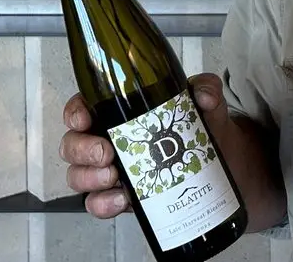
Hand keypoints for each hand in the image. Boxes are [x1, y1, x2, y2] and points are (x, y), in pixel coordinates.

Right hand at [60, 72, 228, 219]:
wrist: (220, 163)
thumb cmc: (200, 129)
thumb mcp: (205, 103)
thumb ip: (206, 89)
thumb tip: (203, 96)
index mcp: (120, 112)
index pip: (83, 107)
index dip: (75, 113)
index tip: (84, 119)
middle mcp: (107, 140)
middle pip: (73, 145)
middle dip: (82, 150)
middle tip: (106, 153)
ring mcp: (110, 171)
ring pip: (79, 176)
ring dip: (90, 178)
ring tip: (113, 177)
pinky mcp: (120, 197)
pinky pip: (98, 203)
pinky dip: (104, 204)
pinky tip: (122, 200)